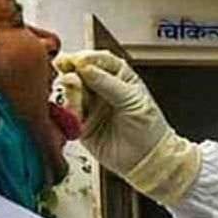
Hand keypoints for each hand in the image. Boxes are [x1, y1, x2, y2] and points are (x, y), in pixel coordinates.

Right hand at [55, 50, 202, 205]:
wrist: (147, 158)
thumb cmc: (149, 127)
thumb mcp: (132, 100)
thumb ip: (107, 83)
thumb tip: (85, 67)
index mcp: (118, 76)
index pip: (98, 60)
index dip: (86, 58)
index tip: (77, 61)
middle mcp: (101, 88)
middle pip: (79, 72)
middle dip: (72, 72)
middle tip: (70, 75)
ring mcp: (90, 105)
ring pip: (71, 91)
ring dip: (71, 92)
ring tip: (75, 96)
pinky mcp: (80, 123)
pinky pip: (68, 113)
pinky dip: (68, 111)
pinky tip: (74, 114)